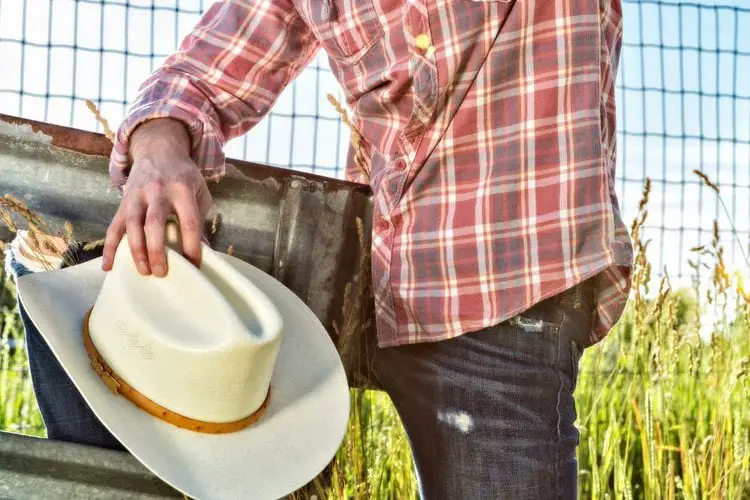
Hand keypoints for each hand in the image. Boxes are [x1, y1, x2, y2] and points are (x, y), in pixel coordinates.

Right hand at [102, 118, 211, 276]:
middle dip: (157, 249)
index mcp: (182, 189)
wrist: (159, 151)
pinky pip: (113, 227)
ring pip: (132, 224)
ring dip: (136, 250)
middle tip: (162, 272)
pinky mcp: (123, 202)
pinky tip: (108, 266)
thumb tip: (201, 251)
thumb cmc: (184, 177)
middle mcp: (158, 191)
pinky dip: (110, 248)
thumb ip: (200, 219)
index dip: (192, 245)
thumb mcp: (199, 192)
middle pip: (155, 222)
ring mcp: (137, 196)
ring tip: (143, 272)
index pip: (189, 221)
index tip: (194, 265)